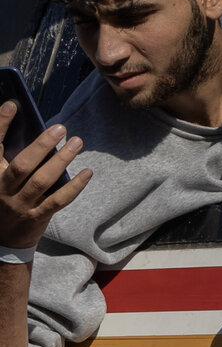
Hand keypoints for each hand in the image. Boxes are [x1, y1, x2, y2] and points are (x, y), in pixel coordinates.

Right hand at [0, 107, 89, 250]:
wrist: (4, 241)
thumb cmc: (5, 199)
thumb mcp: (0, 178)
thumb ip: (12, 158)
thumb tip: (36, 130)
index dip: (0, 125)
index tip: (13, 105)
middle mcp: (2, 189)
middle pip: (22, 165)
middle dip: (41, 145)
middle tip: (60, 128)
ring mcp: (20, 204)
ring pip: (41, 181)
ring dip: (61, 161)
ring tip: (77, 142)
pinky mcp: (37, 217)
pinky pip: (58, 200)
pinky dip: (74, 186)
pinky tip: (87, 172)